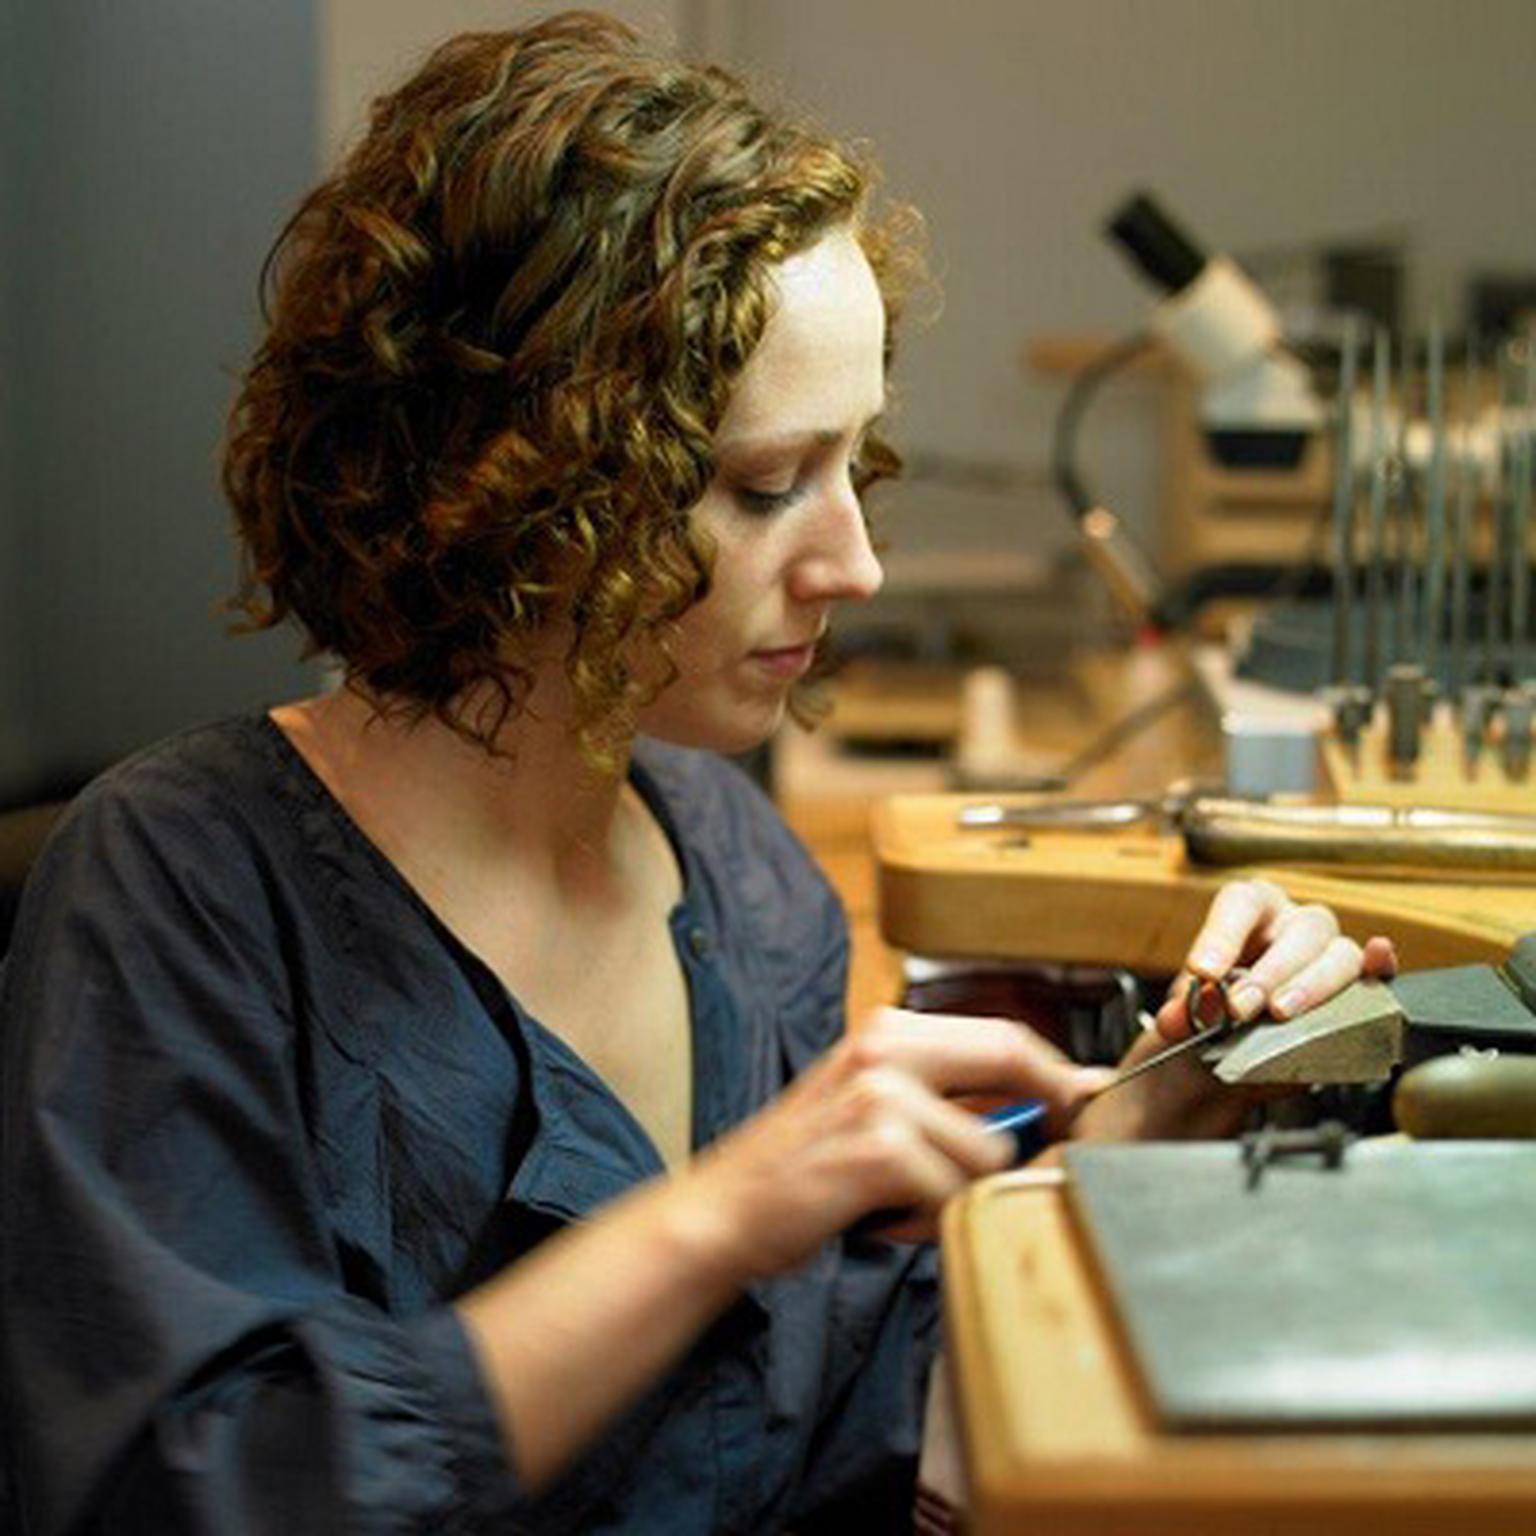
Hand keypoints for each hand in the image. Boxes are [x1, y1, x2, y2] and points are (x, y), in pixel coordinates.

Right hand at [680, 1008, 1108, 1276]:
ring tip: (909, 1202)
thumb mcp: (872, 1105)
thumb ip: (949, 1096)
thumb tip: (1051, 1102)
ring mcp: (882, 1095)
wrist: (726, 1210)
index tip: (1088, 1101)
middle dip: (1049, 1109)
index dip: (1057, 1072)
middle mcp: (885, 1048)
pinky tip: (886, 1218)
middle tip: (1056, 1150)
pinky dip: (930, 1220)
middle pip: (1012, 1057)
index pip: (1003, 1035)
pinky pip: (953, 1193)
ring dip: (963, 1191)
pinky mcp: (880, 1149)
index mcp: (886, 1030)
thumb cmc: (804, 1165)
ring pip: (989, 1149)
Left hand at [1152, 878, 1397, 1040]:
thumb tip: (1179, 1016)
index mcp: (1249, 913)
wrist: (1220, 1072)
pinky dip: (1380, 968)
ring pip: (1340, 954)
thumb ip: (1180, 1015)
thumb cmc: (1206, 1025)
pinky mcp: (1357, 993)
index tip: (1203, 972)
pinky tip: (1377, 964)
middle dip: (1269, 971)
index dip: (1222, 934)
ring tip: (1280, 1013)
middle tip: (1240, 1007)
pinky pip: (1378, 973)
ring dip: (1311, 985)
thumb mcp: (1184, 1019)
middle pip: (1300, 929)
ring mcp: (1329, 956)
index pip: (1241, 903)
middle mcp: (1293, 926)